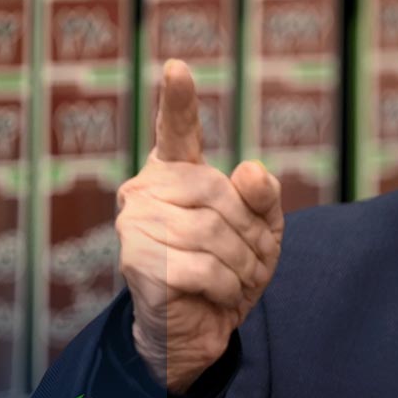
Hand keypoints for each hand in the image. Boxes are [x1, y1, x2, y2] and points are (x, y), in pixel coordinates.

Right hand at [115, 60, 283, 393]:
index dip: (179, 100)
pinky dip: (226, 286)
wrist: (201, 330)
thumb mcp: (262, 229)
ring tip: (236, 279)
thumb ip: (262, 196)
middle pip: (218, 193)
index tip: (178, 67)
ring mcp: (134, 225)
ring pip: (212, 232)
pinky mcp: (137, 263)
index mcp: (176, 173)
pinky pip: (203, 267)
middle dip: (250, 231)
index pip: (177, 130)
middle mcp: (146, 190)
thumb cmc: (230, 269)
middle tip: (251, 259)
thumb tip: (249, 170)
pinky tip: (219, 295)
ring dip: (242, 263)